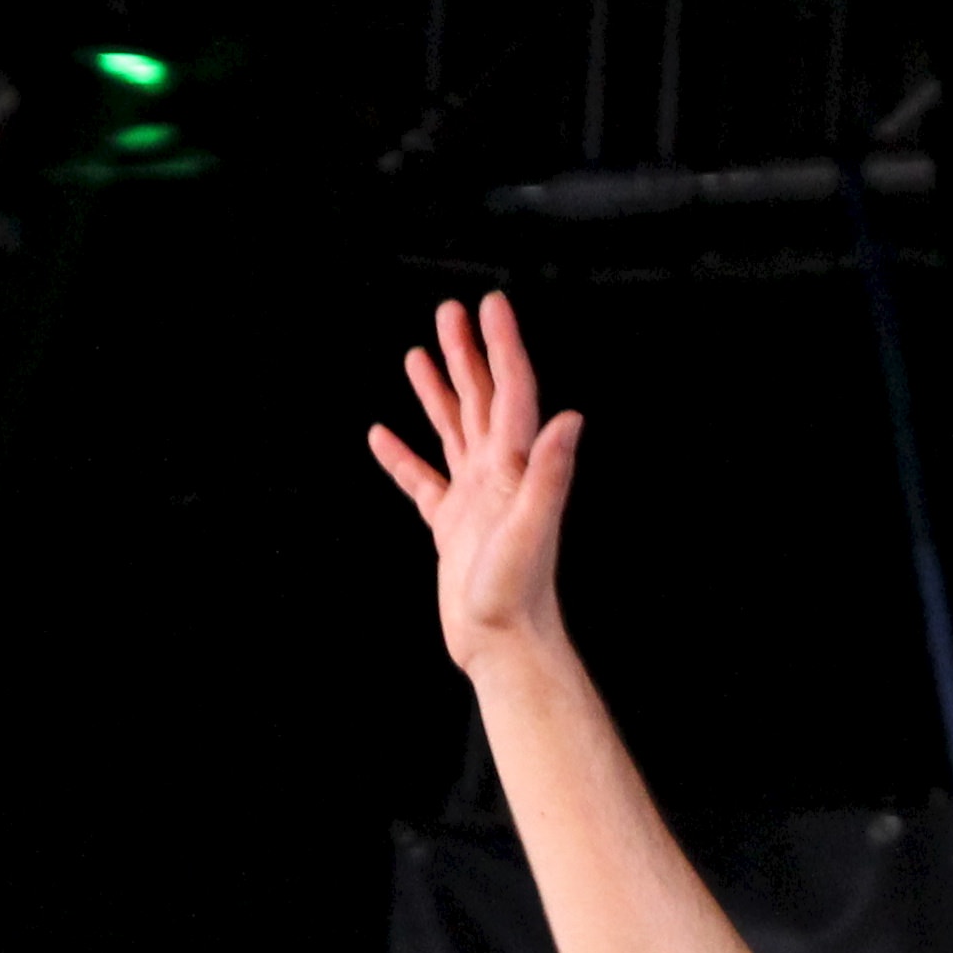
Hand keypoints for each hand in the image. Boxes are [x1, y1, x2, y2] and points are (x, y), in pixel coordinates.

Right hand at [367, 293, 581, 676]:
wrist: (504, 646)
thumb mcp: (532, 528)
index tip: (491, 305)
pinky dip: (403, 458)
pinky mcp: (452, 527)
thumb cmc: (517, 594)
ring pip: (453, 432)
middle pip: (481, 401)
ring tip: (419, 355)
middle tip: (450, 311)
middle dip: (467, 354)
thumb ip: (550, 472)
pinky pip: (423, 482)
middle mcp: (498, 477)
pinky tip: (382, 436)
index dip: (502, 346)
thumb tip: (570, 418)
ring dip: (439, 393)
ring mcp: (474, 500)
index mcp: (514, 468)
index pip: (512, 393)